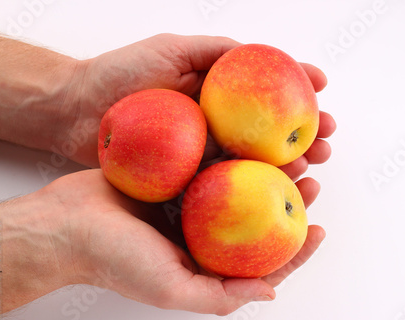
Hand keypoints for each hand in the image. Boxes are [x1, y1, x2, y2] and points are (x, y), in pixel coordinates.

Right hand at [0, 168, 324, 316]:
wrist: (65, 222)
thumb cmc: (114, 260)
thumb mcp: (170, 289)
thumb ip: (220, 296)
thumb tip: (270, 292)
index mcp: (205, 263)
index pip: (261, 262)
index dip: (295, 249)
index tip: (319, 230)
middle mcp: (202, 234)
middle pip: (256, 218)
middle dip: (288, 200)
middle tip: (312, 181)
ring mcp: (190, 202)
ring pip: (239, 186)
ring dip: (267, 171)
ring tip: (294, 155)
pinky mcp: (176, 177)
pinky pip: (211, 162)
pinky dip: (234, 153)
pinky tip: (252, 140)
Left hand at [65, 33, 335, 167]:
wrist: (76, 112)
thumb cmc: (119, 74)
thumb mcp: (171, 49)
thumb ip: (214, 51)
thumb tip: (259, 53)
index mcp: (215, 93)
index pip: (266, 90)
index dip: (297, 86)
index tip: (323, 86)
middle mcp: (215, 123)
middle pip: (269, 129)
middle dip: (304, 131)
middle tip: (329, 136)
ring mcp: (204, 151)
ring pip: (254, 159)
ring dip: (288, 162)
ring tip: (314, 162)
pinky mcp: (187, 177)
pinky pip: (226, 182)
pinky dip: (253, 186)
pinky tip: (277, 186)